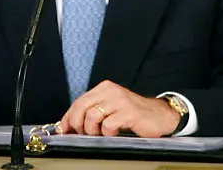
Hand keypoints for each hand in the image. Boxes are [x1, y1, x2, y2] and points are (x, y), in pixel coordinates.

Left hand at [60, 80, 178, 137]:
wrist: (160, 115)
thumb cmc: (133, 114)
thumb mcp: (111, 108)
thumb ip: (94, 111)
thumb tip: (70, 124)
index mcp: (104, 87)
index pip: (78, 101)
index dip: (68, 118)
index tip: (63, 130)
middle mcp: (110, 90)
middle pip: (81, 107)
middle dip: (77, 125)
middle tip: (83, 135)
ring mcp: (119, 100)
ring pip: (92, 117)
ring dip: (93, 131)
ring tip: (102, 134)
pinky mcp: (128, 112)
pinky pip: (107, 126)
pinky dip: (107, 134)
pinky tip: (115, 133)